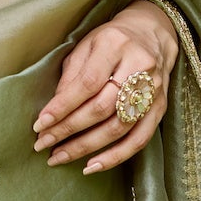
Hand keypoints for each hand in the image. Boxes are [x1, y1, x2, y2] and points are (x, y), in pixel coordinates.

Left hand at [34, 0, 179, 174]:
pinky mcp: (160, 108)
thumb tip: (53, 112)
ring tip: (60, 157)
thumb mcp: (85, 46)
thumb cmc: (111, 41)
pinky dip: (115, 156)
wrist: (152, 35)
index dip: (62, 107)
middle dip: (69, 130)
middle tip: (43, 144)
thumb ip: (70, 77)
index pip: (87, 83)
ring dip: (86, 147)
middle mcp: (139, 67)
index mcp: (115, 45)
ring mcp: (153, 90)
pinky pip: (139, 139)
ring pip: (119, 127)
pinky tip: (92, 166)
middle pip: (102, 108)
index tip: (40, 125)